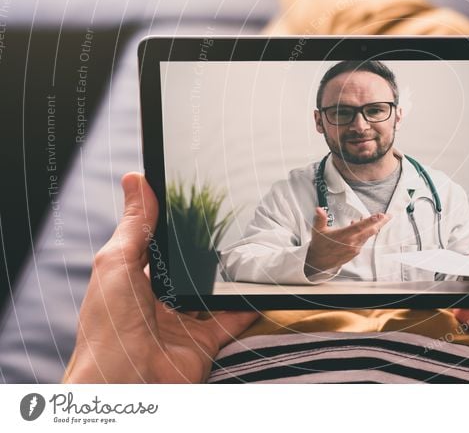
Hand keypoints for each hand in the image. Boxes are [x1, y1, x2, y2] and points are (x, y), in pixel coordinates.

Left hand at [63, 173, 258, 382]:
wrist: (127, 385)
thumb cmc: (108, 329)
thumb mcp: (115, 264)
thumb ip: (133, 226)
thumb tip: (135, 180)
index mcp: (131, 279)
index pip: (155, 244)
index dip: (171, 224)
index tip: (194, 198)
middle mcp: (157, 300)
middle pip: (187, 266)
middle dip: (205, 248)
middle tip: (231, 218)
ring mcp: (183, 321)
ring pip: (213, 290)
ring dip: (229, 275)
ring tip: (251, 245)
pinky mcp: (206, 340)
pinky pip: (234, 318)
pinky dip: (250, 305)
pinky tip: (262, 286)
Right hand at [304, 207, 391, 277]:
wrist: (318, 261)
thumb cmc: (319, 245)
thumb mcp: (318, 230)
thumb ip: (320, 218)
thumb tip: (319, 210)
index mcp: (344, 236)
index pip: (360, 226)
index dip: (371, 220)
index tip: (380, 215)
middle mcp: (351, 243)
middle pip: (370, 231)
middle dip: (380, 223)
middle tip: (388, 216)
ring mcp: (354, 249)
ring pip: (367, 236)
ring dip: (371, 227)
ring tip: (374, 220)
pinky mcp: (354, 253)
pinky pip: (363, 241)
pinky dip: (364, 234)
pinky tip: (361, 229)